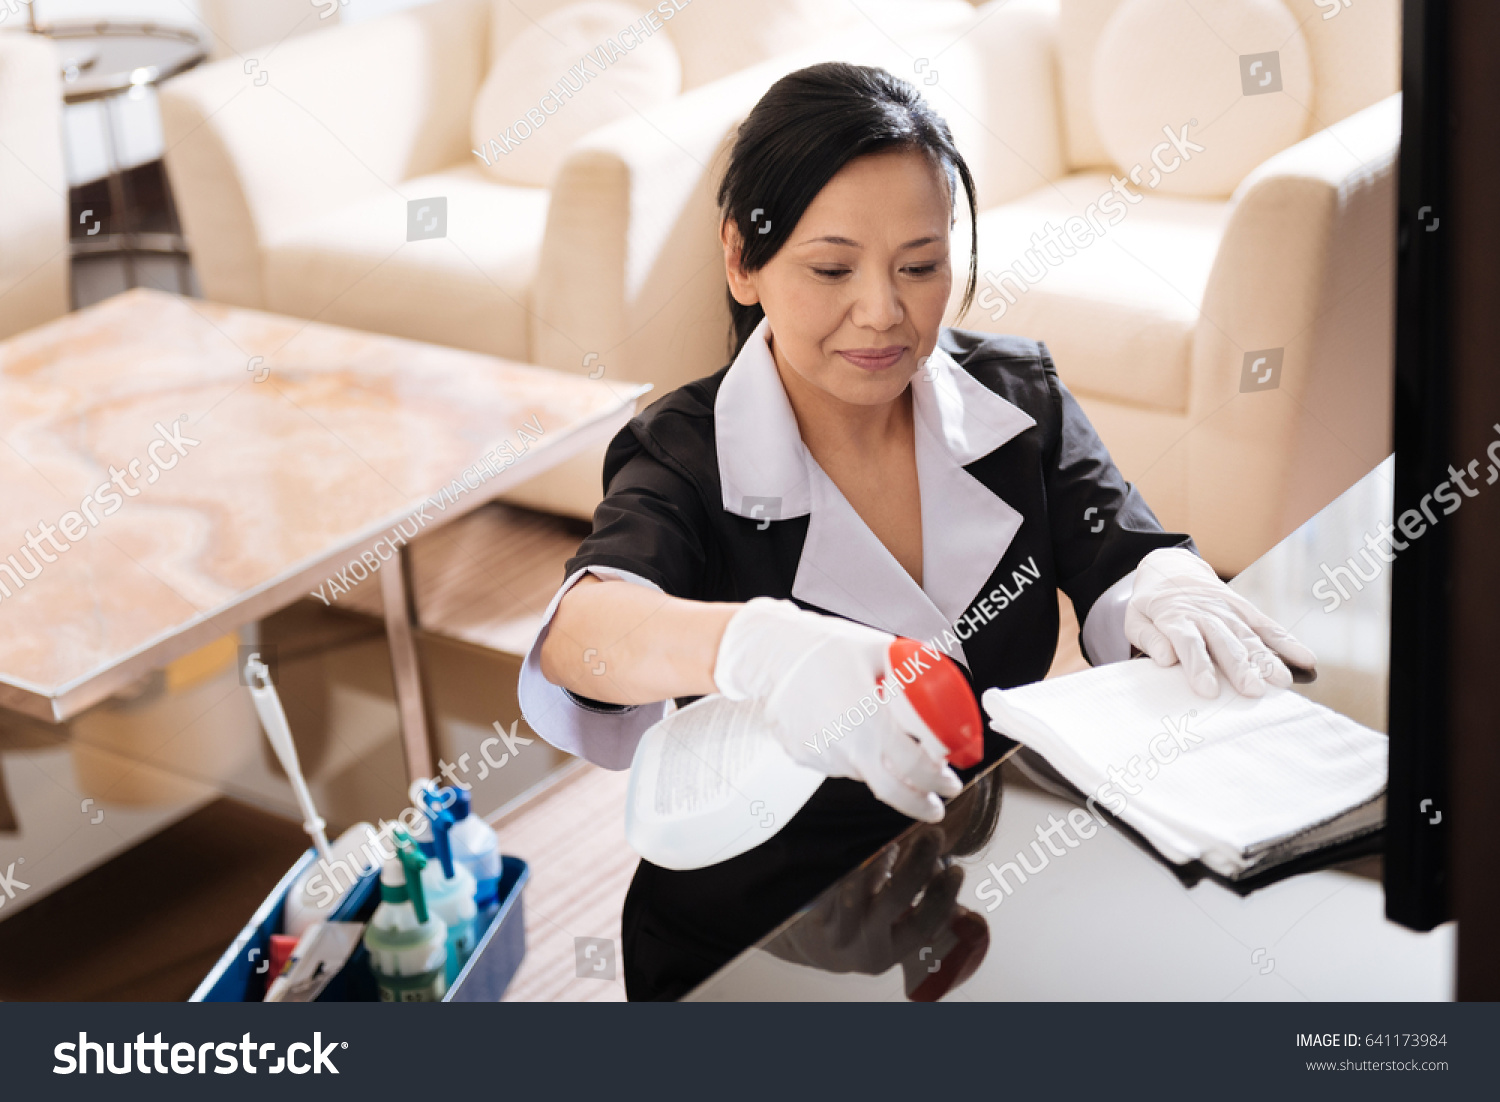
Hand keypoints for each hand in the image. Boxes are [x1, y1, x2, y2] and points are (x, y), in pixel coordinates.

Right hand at [714, 598, 961, 820]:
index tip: (950, 781)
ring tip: (883, 742)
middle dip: (919, 803)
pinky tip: (849, 731)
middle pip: (891, 791)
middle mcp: (844, 745)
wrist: (771, 652)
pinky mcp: (804, 757)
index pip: (914, 765)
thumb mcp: (877, 650)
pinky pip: (838, 764)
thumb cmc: (825, 647)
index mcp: (868, 719)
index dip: (938, 780)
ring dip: (883, 769)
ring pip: (864, 774)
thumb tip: (941, 687)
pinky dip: (854, 756)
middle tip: (935, 804)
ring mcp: (821, 755)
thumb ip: (910, 671)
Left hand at [765, 826, 962, 975]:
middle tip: (933, 834)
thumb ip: (923, 907)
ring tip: (896, 833)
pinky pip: (831, 874)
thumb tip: (954, 869)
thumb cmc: (864, 927)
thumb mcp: (893, 931)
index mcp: (887, 954)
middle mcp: (859, 943)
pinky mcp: (807, 905)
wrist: (810, 942)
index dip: (942, 898)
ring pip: (861, 880)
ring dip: (882, 852)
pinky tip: (861, 835)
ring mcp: (832, 924)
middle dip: (917, 864)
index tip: (958, 870)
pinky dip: (849, 851)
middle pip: (893, 900)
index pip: (921, 926)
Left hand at [1124, 547, 1316, 697]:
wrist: (1171, 569)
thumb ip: (1149, 639)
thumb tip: (1165, 658)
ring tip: (1281, 683)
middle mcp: (1206, 612)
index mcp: (1176, 616)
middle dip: (1240, 667)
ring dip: (1267, 660)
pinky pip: (1269, 627)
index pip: (1188, 642)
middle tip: (1253, 692)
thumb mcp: (1135, 619)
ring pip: (1250, 636)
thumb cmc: (1150, 605)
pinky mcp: (1246, 610)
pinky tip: (1305, 661)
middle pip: (1225, 642)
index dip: (1198, 666)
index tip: (1208, 691)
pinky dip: (1288, 643)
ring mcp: (1229, 610)